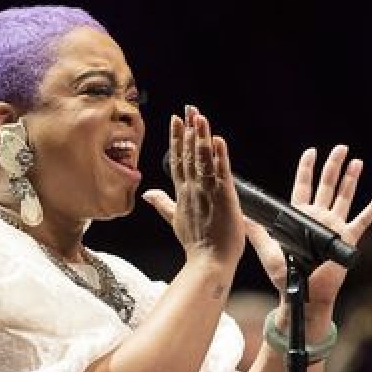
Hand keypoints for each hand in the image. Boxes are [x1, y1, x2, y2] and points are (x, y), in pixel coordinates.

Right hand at [141, 105, 246, 267]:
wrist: (208, 262)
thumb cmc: (196, 245)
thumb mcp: (174, 220)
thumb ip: (162, 204)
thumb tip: (148, 193)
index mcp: (182, 194)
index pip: (177, 160)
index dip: (176, 139)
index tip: (175, 120)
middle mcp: (192, 189)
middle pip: (189, 154)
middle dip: (188, 130)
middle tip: (188, 108)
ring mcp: (206, 192)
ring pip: (203, 160)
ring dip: (201, 137)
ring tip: (199, 117)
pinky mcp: (223, 197)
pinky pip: (220, 173)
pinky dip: (219, 156)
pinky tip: (217, 140)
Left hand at [245, 145, 371, 306]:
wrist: (303, 293)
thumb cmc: (283, 274)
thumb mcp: (266, 249)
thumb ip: (256, 230)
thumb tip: (240, 214)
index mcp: (299, 217)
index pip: (303, 186)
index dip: (307, 169)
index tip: (311, 151)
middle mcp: (318, 217)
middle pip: (327, 185)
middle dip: (333, 166)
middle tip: (341, 147)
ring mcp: (334, 227)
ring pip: (344, 197)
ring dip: (351, 179)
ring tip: (357, 161)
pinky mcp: (347, 238)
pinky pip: (363, 220)